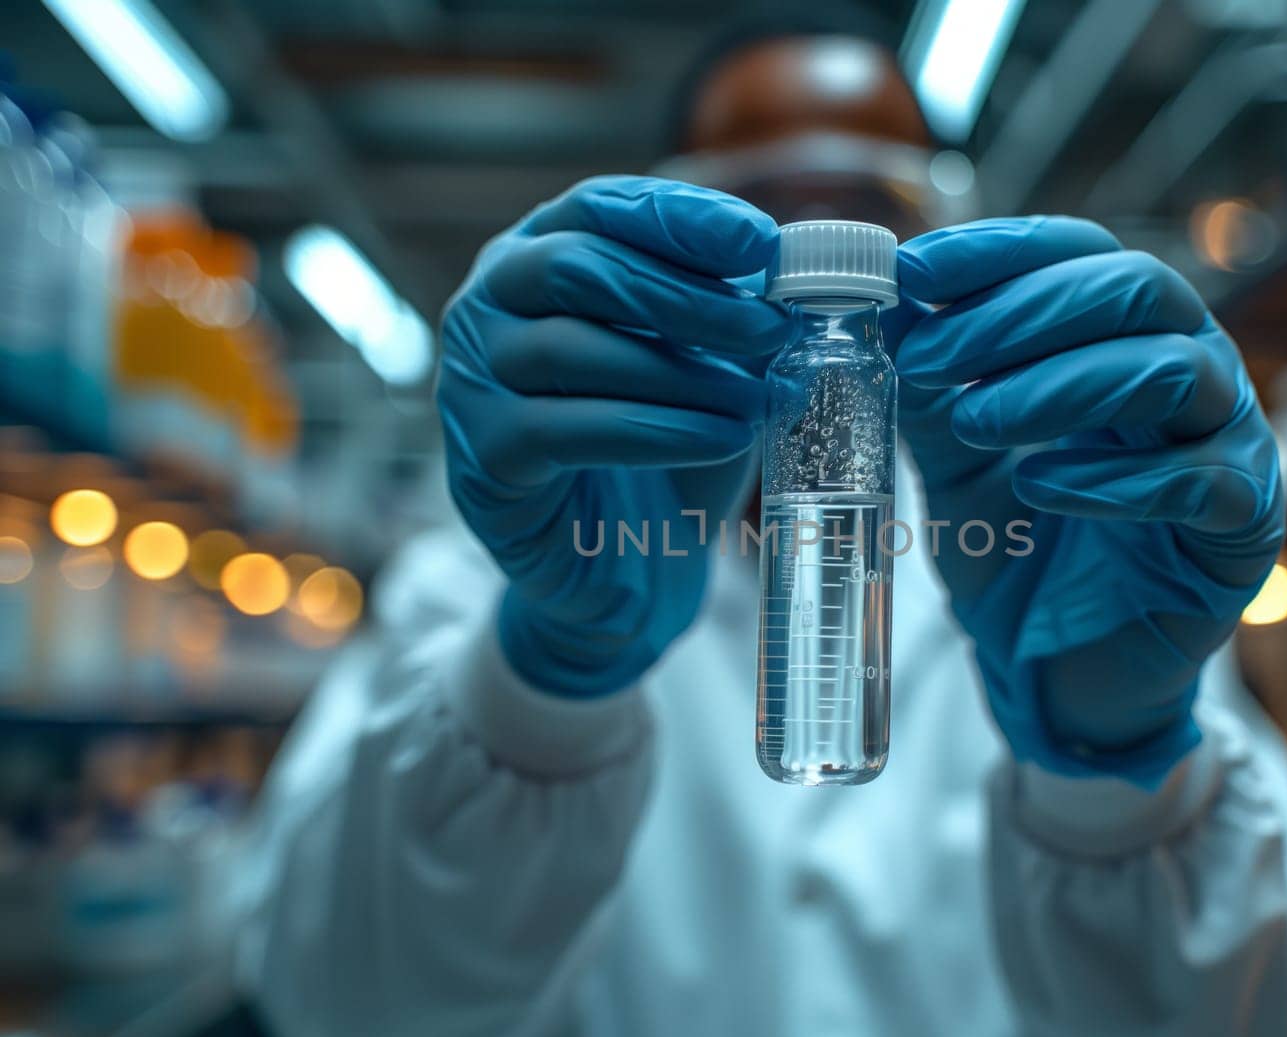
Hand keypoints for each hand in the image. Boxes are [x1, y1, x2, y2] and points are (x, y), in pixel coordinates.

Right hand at [437, 177, 786, 695]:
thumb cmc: (666, 448)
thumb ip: (739, 318)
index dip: (680, 219)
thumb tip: (804, 282)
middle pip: (578, 268)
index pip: (601, 206)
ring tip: (757, 401)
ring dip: (680, 374)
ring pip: (570, 349)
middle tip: (770, 330)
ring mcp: (472, 380)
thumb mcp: (712, 369)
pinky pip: (565, 431)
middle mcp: (490, 304)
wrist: (621, 570)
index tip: (759, 243)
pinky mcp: (484, 459)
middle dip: (687, 297)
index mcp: (541, 253)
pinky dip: (656, 432)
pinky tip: (723, 440)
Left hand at [892, 217, 1283, 782]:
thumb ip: (934, 390)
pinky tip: (1040, 489)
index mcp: (1127, 337)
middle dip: (1021, 314)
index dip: (1000, 251)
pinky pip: (1198, 482)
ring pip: (1174, 372)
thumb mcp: (955, 460)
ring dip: (1060, 385)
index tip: (914, 271)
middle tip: (928, 358)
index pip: (1082, 254)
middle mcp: (1194, 371)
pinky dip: (1110, 479)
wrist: (1056, 670)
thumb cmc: (1017, 550)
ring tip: (974, 421)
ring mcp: (1230, 445)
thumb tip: (894, 310)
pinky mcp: (1243, 530)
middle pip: (1138, 290)